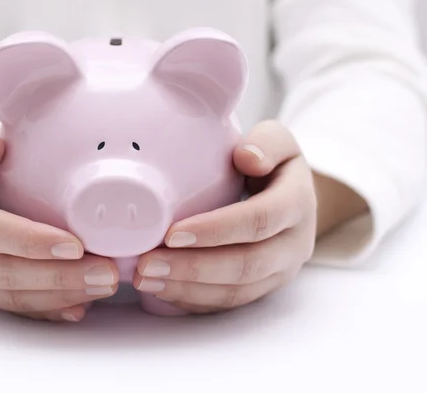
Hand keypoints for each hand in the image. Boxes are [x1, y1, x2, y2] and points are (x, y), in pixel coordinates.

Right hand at [0, 125, 118, 321]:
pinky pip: (12, 308)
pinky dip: (47, 310)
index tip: (75, 245)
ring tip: (104, 286)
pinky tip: (81, 306)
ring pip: (10, 297)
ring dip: (60, 296)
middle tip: (105, 273)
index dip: (29, 241)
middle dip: (58, 277)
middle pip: (3, 273)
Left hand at [133, 120, 316, 313]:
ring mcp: (281, 271)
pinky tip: (161, 289)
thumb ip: (266, 142)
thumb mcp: (276, 140)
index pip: (260, 221)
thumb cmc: (272, 162)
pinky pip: (228, 304)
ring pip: (236, 292)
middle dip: (193, 268)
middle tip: (148, 264)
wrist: (291, 195)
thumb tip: (247, 157)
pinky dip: (192, 300)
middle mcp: (295, 243)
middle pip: (246, 265)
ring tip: (146, 279)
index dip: (217, 230)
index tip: (172, 234)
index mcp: (298, 202)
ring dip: (187, 289)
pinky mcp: (263, 288)